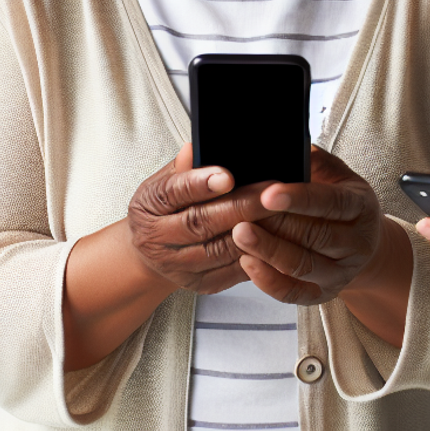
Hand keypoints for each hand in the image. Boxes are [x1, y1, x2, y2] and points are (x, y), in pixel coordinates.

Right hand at [127, 142, 277, 294]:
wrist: (149, 252)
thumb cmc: (164, 208)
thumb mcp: (164, 180)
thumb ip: (184, 165)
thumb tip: (196, 146)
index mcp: (149, 205)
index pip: (174, 192)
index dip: (201, 184)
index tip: (228, 175)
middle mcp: (158, 238)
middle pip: (202, 223)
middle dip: (241, 207)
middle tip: (272, 193)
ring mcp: (177, 266)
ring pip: (219, 250)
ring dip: (253, 233)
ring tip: (280, 214)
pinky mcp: (198, 284)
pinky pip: (231, 272)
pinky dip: (254, 257)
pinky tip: (274, 240)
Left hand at [232, 147, 401, 306]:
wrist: (364, 244)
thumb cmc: (342, 203)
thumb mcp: (338, 175)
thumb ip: (314, 161)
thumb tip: (281, 145)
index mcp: (360, 207)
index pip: (330, 202)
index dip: (299, 198)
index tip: (268, 192)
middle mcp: (356, 243)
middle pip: (314, 236)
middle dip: (275, 225)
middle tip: (242, 212)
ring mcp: (341, 272)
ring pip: (302, 266)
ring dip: (267, 250)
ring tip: (239, 234)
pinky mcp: (323, 293)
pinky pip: (293, 293)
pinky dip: (268, 280)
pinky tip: (247, 262)